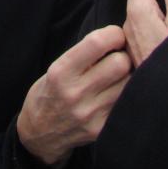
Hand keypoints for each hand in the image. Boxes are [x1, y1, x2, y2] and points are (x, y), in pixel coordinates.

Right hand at [17, 26, 131, 165]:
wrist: (39, 134)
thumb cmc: (50, 92)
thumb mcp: (56, 68)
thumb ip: (83, 55)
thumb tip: (116, 38)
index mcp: (61, 72)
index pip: (97, 43)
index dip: (114, 34)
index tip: (115, 36)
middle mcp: (75, 92)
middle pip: (120, 63)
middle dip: (124, 55)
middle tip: (121, 57)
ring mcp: (89, 113)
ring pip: (128, 84)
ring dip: (128, 77)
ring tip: (119, 77)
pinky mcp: (100, 129)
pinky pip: (125, 104)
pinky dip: (126, 96)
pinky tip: (117, 94)